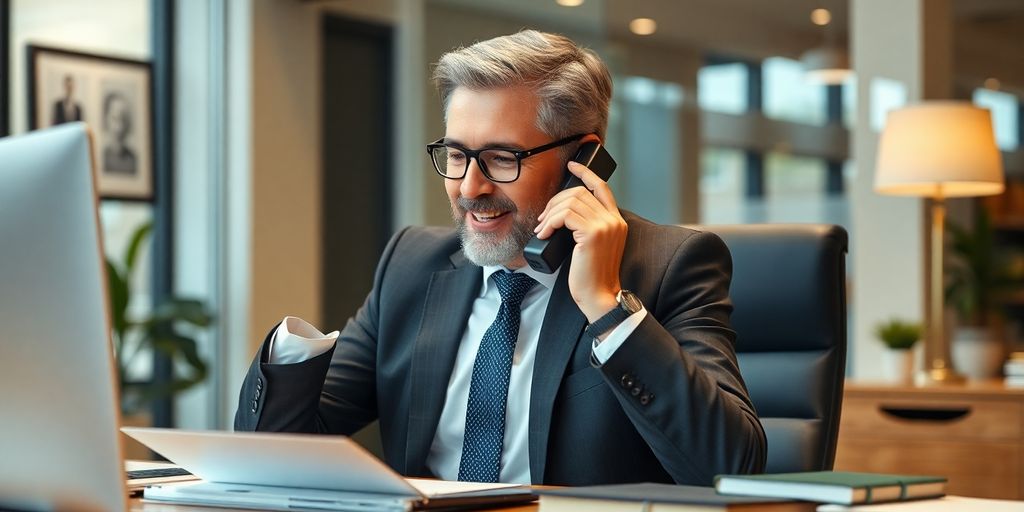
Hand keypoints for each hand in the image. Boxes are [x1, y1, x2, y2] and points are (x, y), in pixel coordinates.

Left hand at [534, 160, 626, 321]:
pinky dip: (550, 222)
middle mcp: (614, 220)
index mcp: (616, 221)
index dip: (585, 173)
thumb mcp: (593, 246)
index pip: (602, 187)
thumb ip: (588, 226)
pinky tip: (544, 233)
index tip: (571, 166)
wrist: (598, 295)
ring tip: (542, 228)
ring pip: (570, 202)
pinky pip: (565, 215)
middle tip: (543, 218)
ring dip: (549, 213)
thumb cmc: (591, 275)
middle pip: (579, 192)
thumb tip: (563, 213)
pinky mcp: (593, 233)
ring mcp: (605, 225)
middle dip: (555, 201)